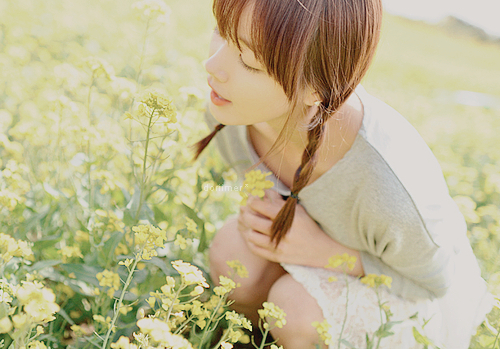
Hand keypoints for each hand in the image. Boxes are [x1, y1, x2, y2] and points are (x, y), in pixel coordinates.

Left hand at [237, 189, 361, 272]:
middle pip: (254, 221)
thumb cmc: (309, 226)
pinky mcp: (277, 257)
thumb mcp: (298, 210)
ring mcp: (279, 247)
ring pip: (252, 236)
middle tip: (245, 210)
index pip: (264, 207)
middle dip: (247, 213)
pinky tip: (253, 235)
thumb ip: (280, 202)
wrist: (323, 250)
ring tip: (250, 223)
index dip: (253, 202)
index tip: (250, 199)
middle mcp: (283, 233)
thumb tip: (264, 191)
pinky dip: (250, 241)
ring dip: (248, 228)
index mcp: (289, 218)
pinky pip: (255, 249)